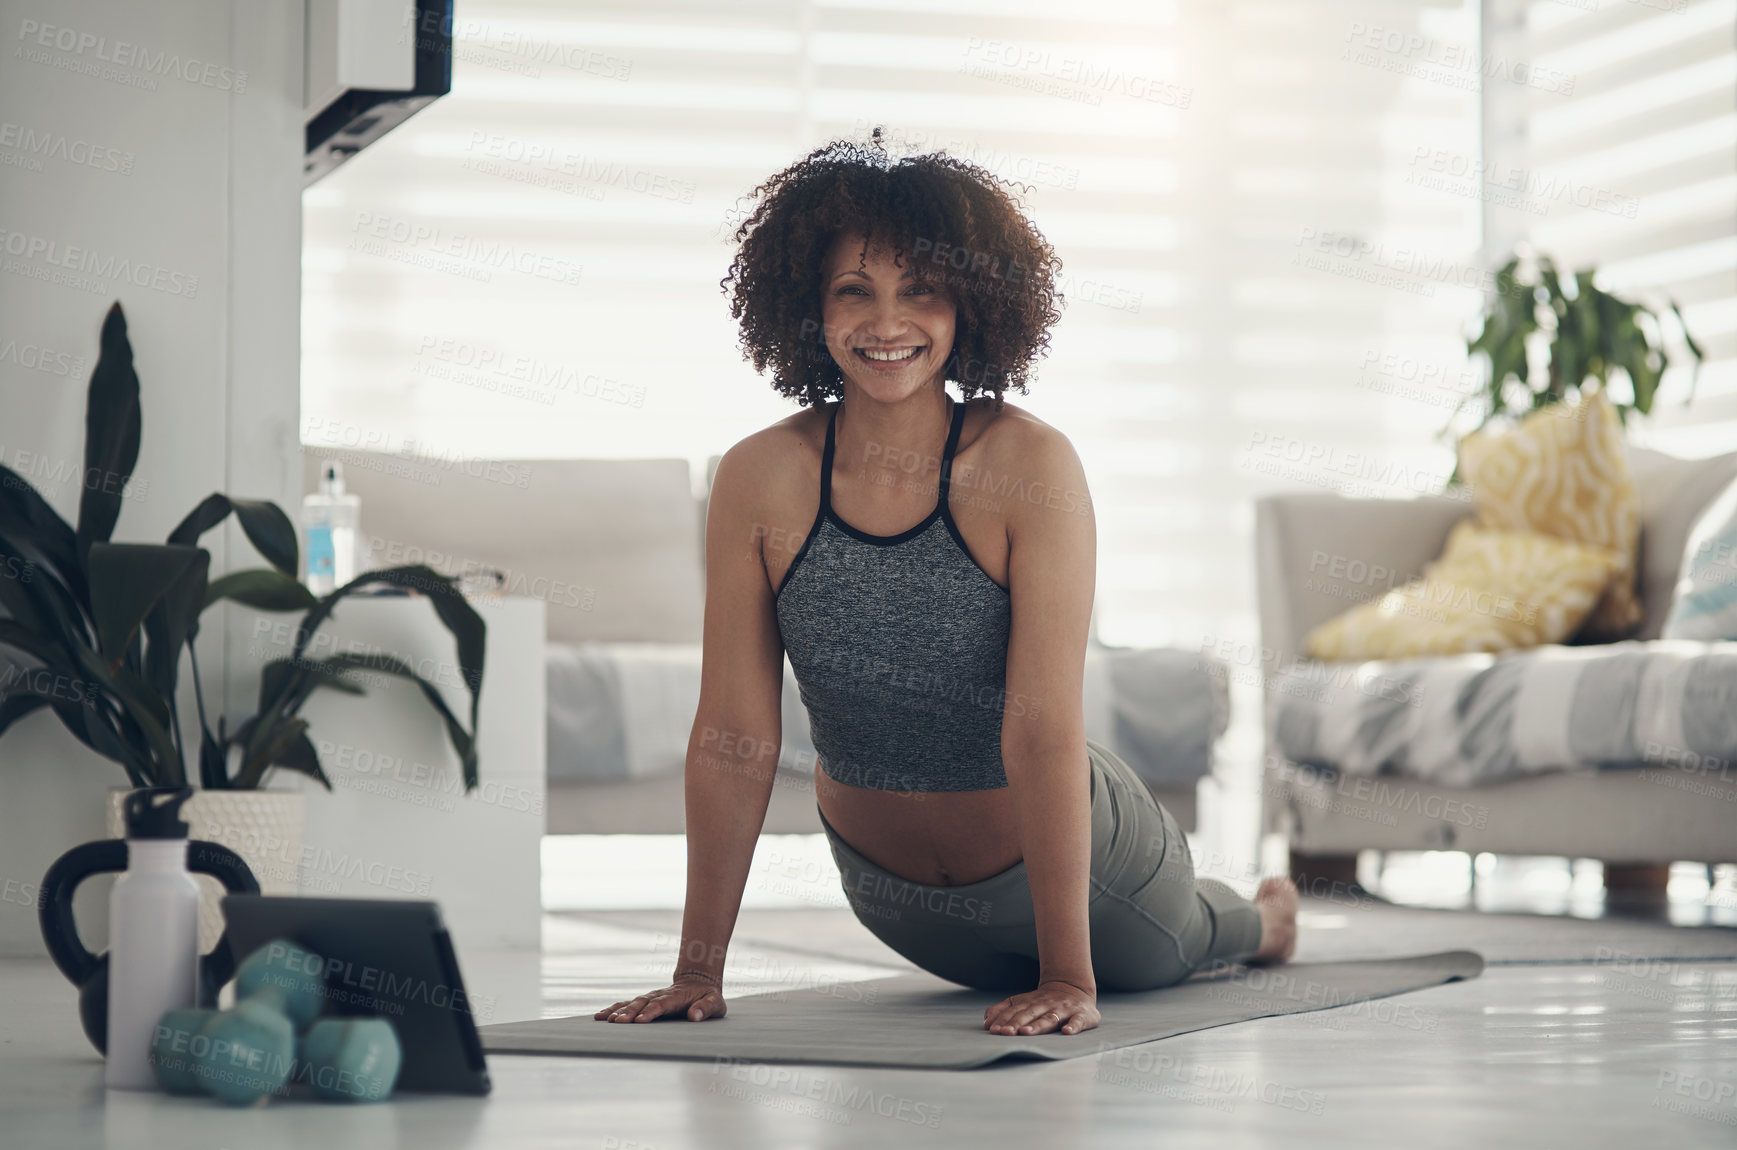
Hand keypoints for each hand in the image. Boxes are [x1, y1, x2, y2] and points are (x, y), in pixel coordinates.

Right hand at [594, 976, 726, 1023]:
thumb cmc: (707, 996)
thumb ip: (706, 1008)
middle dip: (629, 1013)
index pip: (661, 1005)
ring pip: (631, 1003)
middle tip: (616, 1023)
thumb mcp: (714, 1002)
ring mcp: (650, 998)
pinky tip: (599, 1017)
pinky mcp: (644, 1002)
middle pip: (642, 1004)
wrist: (698, 981)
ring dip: (617, 1011)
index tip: (640, 1021)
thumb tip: (695, 1016)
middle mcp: (659, 996)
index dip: (651, 1012)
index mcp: (675, 998)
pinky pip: (626, 1004)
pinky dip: (613, 1009)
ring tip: (603, 1019)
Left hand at [984, 979, 1098, 1036]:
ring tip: (1027, 1032)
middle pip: (1029, 1014)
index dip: (1004, 1020)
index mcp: (1030, 1002)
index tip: (994, 1030)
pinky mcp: (1082, 1014)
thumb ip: (1003, 1010)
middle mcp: (1046, 1005)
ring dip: (1038, 1025)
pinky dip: (1073, 1026)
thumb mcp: (1022, 1003)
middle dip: (1017, 1023)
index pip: (1015, 1011)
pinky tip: (1067, 1032)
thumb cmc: (1043, 1002)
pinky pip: (1078, 1020)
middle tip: (1006, 1033)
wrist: (1074, 988)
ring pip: (1049, 1018)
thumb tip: (986, 1022)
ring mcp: (1064, 1009)